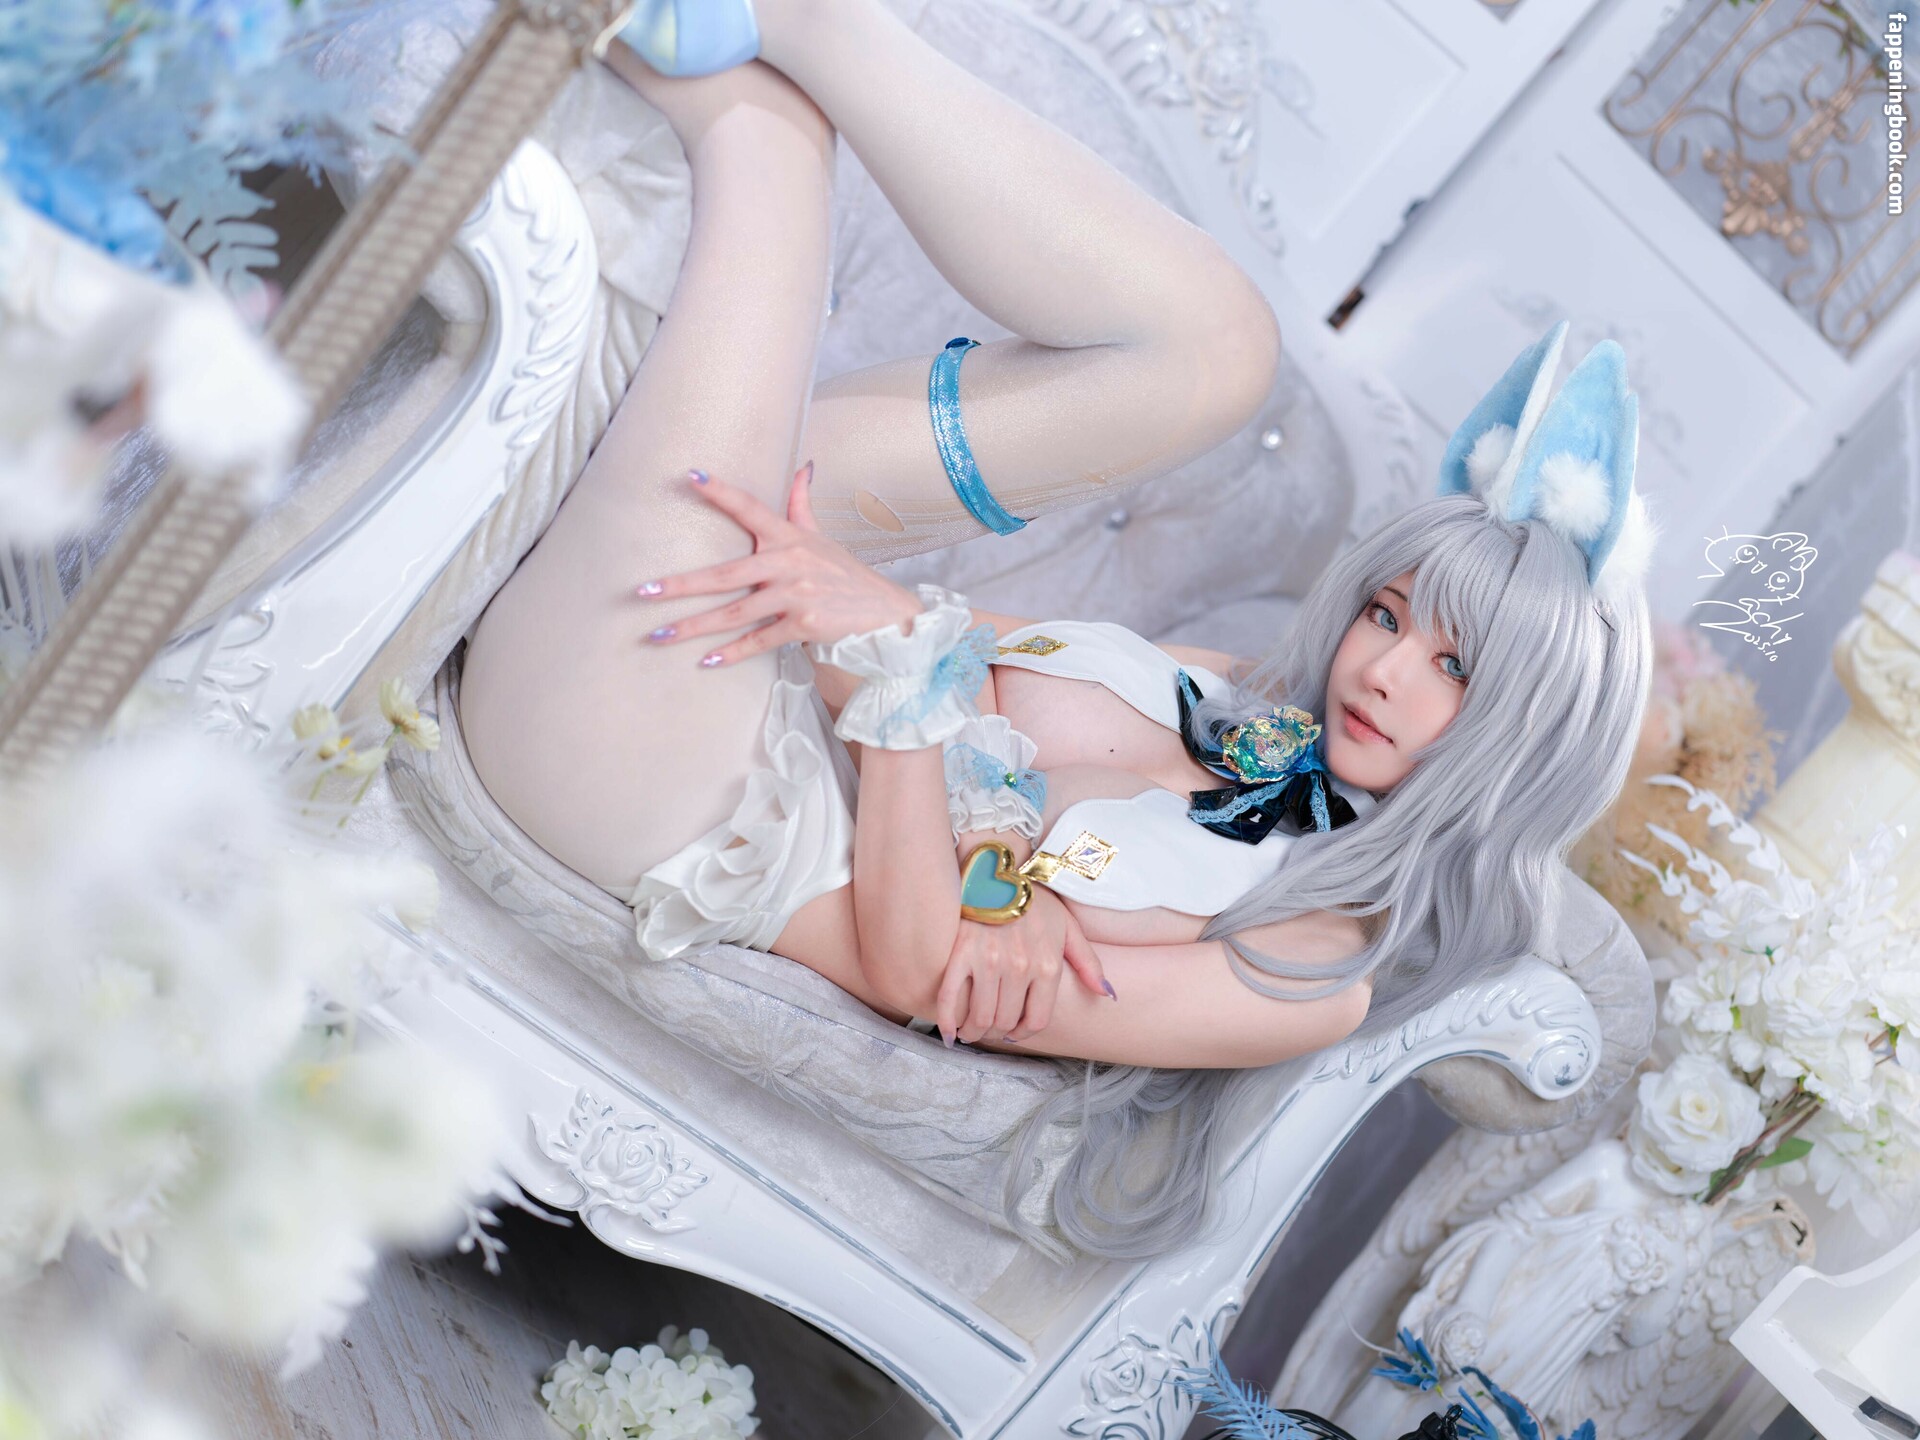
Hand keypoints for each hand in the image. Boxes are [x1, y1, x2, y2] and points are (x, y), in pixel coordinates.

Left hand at [635, 464, 921, 667]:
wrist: (885, 613)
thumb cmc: (846, 575)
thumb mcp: (822, 537)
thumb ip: (802, 504)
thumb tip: (802, 466)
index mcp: (789, 537)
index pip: (750, 508)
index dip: (721, 492)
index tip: (690, 476)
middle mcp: (790, 562)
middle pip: (725, 573)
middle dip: (681, 584)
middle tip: (643, 592)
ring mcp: (796, 594)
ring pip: (734, 613)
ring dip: (693, 627)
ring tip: (658, 635)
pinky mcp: (804, 625)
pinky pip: (759, 640)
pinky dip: (732, 653)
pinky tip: (706, 661)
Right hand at [936, 886, 1109, 1046]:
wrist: (999, 869)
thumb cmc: (1034, 899)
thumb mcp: (1068, 927)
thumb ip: (1088, 963)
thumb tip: (1106, 995)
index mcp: (1047, 964)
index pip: (1035, 1020)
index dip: (1022, 1033)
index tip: (1013, 1031)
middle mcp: (1020, 967)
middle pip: (1005, 1021)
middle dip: (997, 1032)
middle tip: (990, 1029)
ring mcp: (988, 961)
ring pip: (980, 1017)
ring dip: (974, 1031)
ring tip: (970, 1030)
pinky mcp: (960, 952)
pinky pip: (950, 998)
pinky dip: (946, 1021)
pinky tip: (948, 1031)